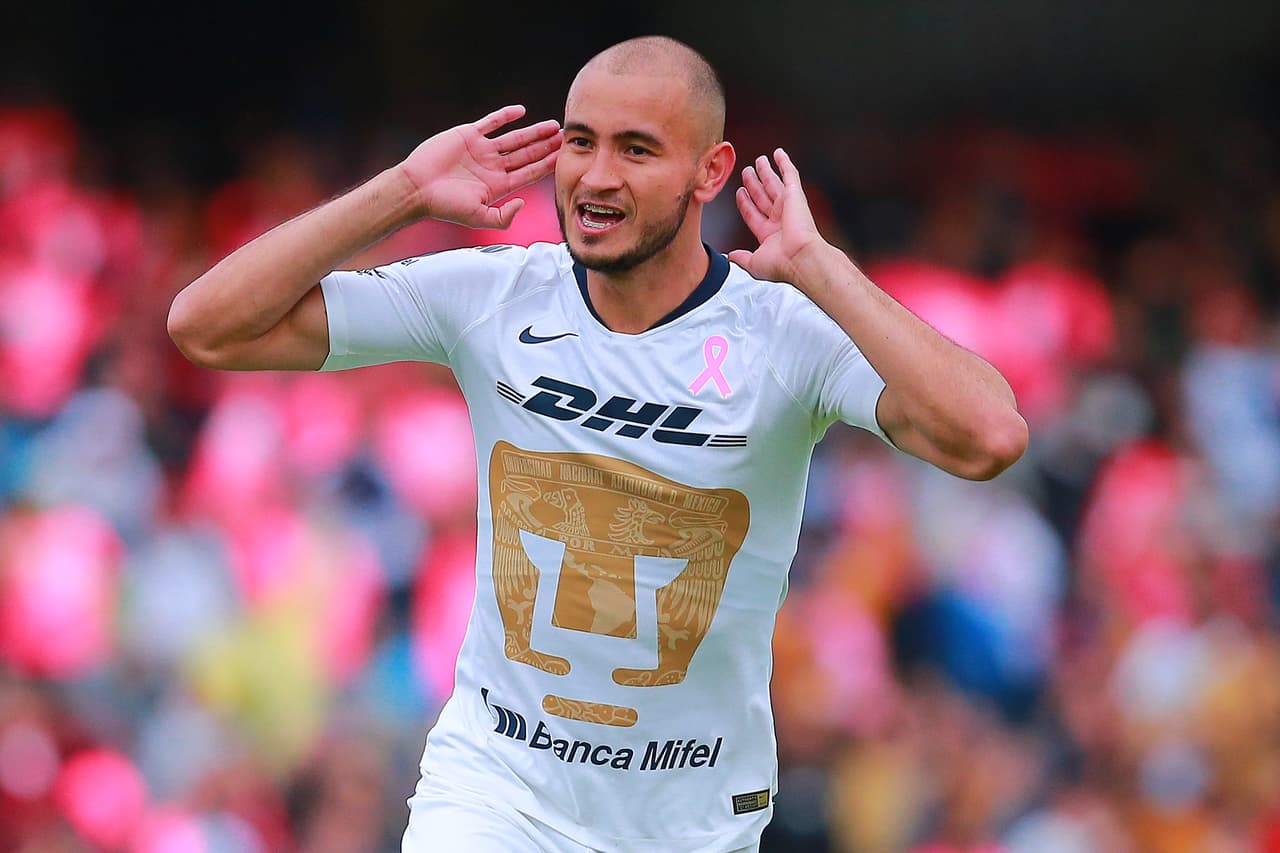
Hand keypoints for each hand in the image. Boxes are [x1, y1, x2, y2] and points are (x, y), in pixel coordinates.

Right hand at [397, 105, 561, 228]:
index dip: (548, 164)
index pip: (530, 173)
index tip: (565, 157)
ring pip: (514, 138)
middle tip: (567, 137)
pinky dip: (505, 116)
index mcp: (498, 185)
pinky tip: (521, 111)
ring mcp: (482, 150)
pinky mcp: (468, 135)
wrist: (417, 188)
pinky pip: (491, 122)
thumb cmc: (445, 206)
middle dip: (547, 146)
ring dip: (534, 132)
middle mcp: (493, 167)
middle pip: (527, 154)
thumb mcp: (478, 217)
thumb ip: (503, 216)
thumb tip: (523, 203)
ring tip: (553, 125)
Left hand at [727, 149, 828, 284]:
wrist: (800, 257)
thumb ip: (740, 257)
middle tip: (746, 172)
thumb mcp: (753, 263)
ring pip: (773, 183)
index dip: (745, 203)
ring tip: (759, 160)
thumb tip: (729, 256)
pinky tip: (779, 153)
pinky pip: (790, 174)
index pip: (753, 214)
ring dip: (766, 171)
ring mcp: (787, 206)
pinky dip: (785, 163)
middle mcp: (779, 219)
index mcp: (769, 234)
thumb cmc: (780, 263)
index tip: (740, 192)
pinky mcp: (795, 195)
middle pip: (762, 196)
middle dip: (754, 184)